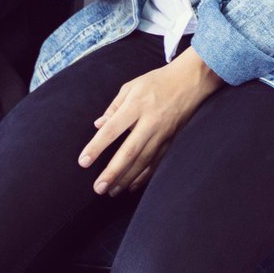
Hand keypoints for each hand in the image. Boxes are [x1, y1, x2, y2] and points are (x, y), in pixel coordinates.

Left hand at [78, 49, 223, 195]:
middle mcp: (150, 121)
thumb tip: (98, 125)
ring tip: (111, 191)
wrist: (190, 80)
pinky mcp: (171, 140)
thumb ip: (114, 107)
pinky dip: (144, 176)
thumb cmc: (157, 82)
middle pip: (129, 151)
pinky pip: (157, 162)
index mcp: (136, 105)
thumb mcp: (131, 86)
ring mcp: (163, 133)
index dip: (97, 146)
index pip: (112, 129)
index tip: (83, 162)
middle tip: (98, 188)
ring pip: (143, 161)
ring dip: (127, 178)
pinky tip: (132, 186)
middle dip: (113, 171)